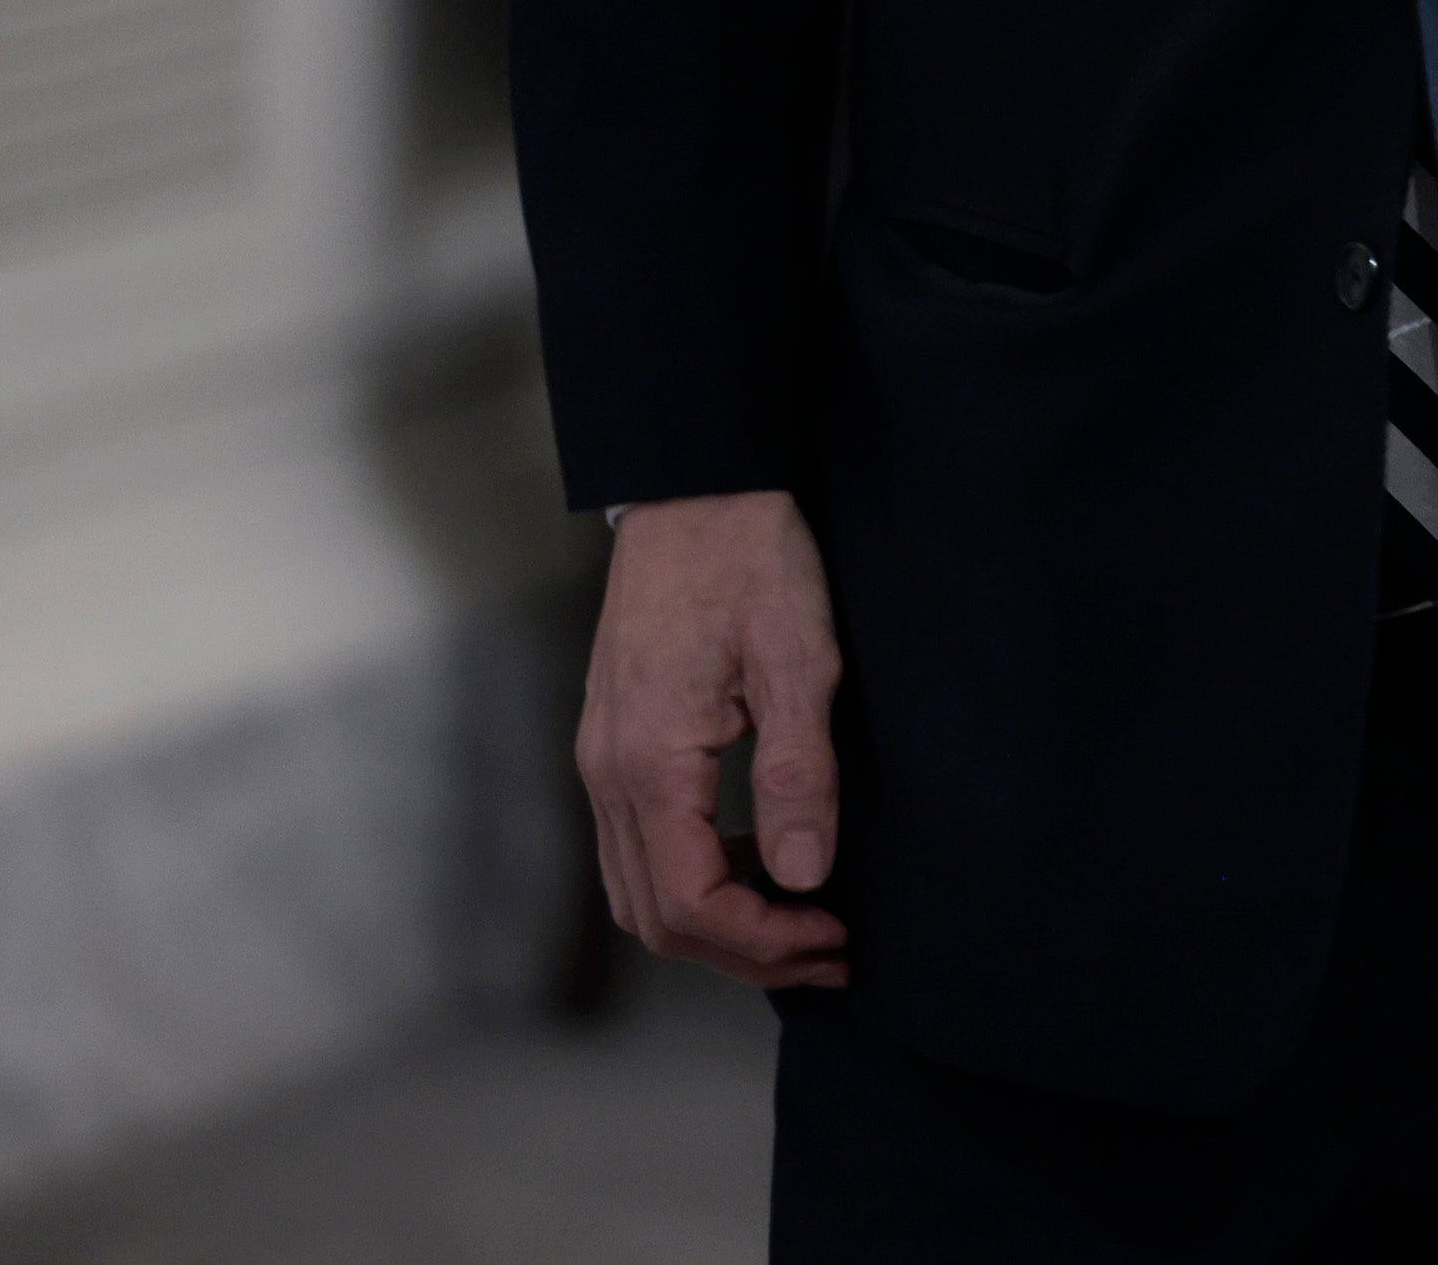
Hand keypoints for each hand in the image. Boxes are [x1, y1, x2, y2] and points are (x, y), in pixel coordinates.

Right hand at [578, 490, 851, 988]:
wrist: (694, 486)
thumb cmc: (750, 559)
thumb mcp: (799, 661)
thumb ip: (799, 774)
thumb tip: (805, 876)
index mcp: (649, 762)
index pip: (692, 903)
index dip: (764, 941)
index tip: (834, 936)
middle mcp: (608, 774)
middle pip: (657, 915)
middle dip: (744, 951)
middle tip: (830, 949)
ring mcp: (602, 759)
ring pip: (641, 889)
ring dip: (719, 922)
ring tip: (805, 917)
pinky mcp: (615, 743)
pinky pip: (641, 845)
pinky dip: (699, 875)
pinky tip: (764, 855)